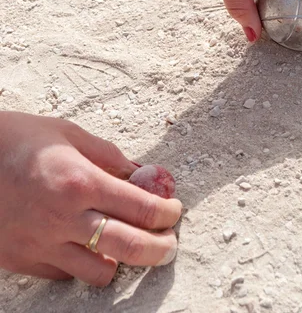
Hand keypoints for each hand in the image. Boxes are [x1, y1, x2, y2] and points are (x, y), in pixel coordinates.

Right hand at [0, 112, 181, 284]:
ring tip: (125, 245)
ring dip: (121, 261)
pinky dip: (83, 264)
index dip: (166, 213)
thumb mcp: (67, 134)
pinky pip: (66, 275)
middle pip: (130, 247)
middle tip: (169, 244)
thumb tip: (139, 171)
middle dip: (160, 249)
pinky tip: (85, 245)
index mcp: (80, 181)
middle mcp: (64, 218)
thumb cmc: (18, 139)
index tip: (174, 211)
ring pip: (100, 273)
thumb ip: (107, 155)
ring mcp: (42, 244)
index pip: (140, 207)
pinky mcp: (23, 260)